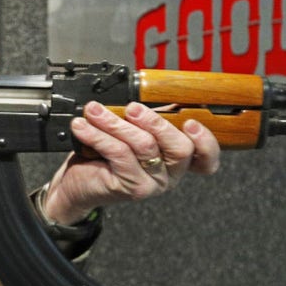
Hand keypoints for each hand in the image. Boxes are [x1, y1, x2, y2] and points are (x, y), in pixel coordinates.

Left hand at [41, 102, 220, 223]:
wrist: (78, 184)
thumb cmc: (105, 156)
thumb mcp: (132, 132)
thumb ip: (147, 120)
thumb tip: (151, 97)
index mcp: (177, 160)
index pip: (207, 158)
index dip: (205, 141)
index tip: (190, 122)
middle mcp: (170, 174)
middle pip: (180, 148)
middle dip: (156, 122)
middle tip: (132, 108)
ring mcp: (153, 183)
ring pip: (145, 146)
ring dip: (116, 123)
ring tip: (94, 112)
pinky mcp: (131, 188)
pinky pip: (119, 154)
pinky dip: (98, 135)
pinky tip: (83, 127)